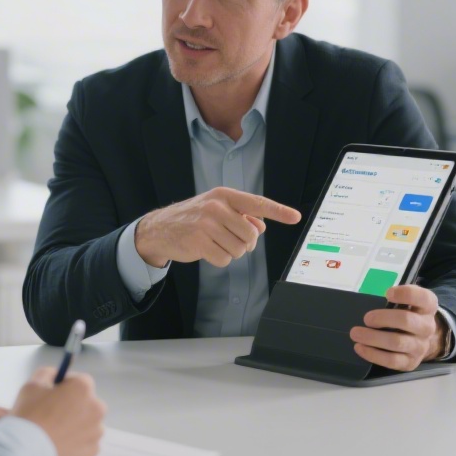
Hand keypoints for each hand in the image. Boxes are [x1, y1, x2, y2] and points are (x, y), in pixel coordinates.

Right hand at [12, 367, 106, 455]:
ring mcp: (96, 431)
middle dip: (73, 405)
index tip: (53, 393)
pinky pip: (86, 441)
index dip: (65, 385)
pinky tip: (60, 443)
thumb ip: (48, 373)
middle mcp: (96, 408)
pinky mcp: (92, 450)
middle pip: (87, 401)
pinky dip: (76, 442)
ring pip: (87, 422)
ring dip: (76, 423)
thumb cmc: (29, 415)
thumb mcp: (32, 384)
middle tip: (53, 413)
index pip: (79, 380)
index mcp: (83, 388)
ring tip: (55, 431)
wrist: (26, 452)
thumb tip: (56, 375)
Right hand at [134, 187, 301, 267]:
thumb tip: (261, 226)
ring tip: (215, 243)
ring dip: (231, 252)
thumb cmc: (193, 218)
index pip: (257, 203)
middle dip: (244, 243)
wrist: (160, 228)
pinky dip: (219, 259)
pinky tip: (207, 250)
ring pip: (239, 250)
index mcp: (224, 196)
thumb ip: (240, 215)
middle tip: (229, 239)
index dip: (278, 211)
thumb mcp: (216, 209)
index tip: (295, 217)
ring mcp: (206, 224)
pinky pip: (225, 259)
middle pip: (250, 235)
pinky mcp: (199, 242)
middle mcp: (216, 207)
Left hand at [349, 285, 449, 371]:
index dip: (405, 294)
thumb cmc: (407, 314)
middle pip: (406, 320)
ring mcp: (420, 347)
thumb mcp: (408, 302)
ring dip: (373, 337)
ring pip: (397, 342)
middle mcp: (427, 327)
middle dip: (383, 318)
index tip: (388, 293)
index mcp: (427, 307)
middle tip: (367, 318)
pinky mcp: (411, 363)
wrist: (421, 340)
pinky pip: (391, 360)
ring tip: (356, 333)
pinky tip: (360, 347)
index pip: (423, 298)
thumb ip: (396, 298)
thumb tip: (371, 303)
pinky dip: (373, 354)